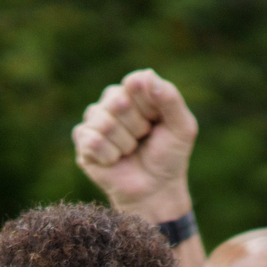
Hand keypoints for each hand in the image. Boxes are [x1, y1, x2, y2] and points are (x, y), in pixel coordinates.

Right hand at [73, 69, 197, 220]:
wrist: (156, 190)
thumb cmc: (169, 157)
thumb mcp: (182, 127)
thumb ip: (170, 99)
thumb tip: (147, 75)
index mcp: (135, 93)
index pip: (135, 83)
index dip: (149, 107)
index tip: (156, 122)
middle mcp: (112, 102)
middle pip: (118, 101)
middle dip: (137, 127)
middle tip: (143, 139)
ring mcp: (95, 121)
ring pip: (105, 123)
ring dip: (125, 144)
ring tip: (131, 151)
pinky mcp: (83, 142)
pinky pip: (93, 140)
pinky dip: (111, 155)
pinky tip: (116, 160)